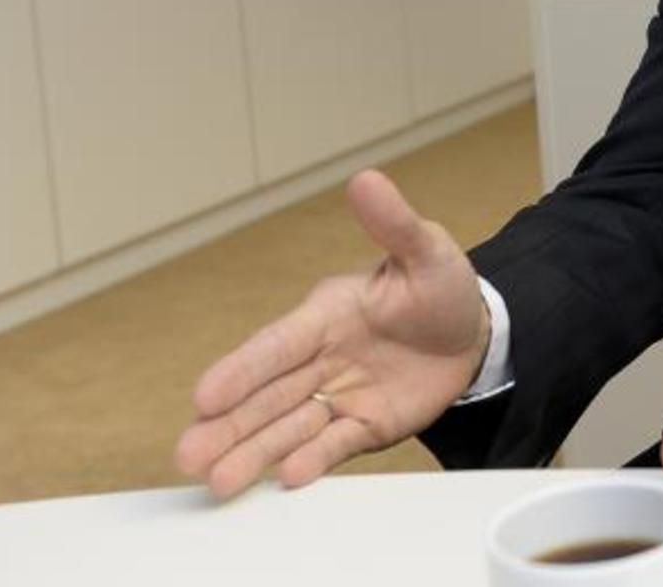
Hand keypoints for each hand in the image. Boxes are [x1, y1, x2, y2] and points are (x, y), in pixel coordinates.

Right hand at [174, 169, 488, 497]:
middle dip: (228, 425)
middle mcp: (322, 358)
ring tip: (218, 482)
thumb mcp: (425, 250)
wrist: (474, 331)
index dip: (242, 369)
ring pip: (289, 426)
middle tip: (188, 455)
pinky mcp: (365, 426)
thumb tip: (366, 179)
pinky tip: (287, 477)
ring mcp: (341, 395)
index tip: (205, 394)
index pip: (277, 344)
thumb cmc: (440, 284)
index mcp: (326, 314)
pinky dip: (313, 460)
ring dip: (255, 452)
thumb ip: (394, 223)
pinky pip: (335, 445)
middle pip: (267, 396)